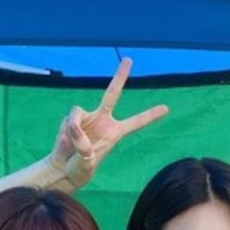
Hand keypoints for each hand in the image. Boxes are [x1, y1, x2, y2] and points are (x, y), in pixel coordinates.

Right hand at [49, 57, 168, 187]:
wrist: (63, 170)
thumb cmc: (79, 170)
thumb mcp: (86, 164)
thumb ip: (84, 148)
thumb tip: (77, 129)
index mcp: (114, 134)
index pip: (136, 122)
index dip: (150, 115)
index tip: (166, 108)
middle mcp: (103, 121)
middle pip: (112, 94)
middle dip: (120, 76)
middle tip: (129, 59)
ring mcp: (87, 118)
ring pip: (79, 112)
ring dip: (75, 130)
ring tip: (74, 147)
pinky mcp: (72, 118)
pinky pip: (71, 118)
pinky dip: (69, 130)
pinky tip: (67, 142)